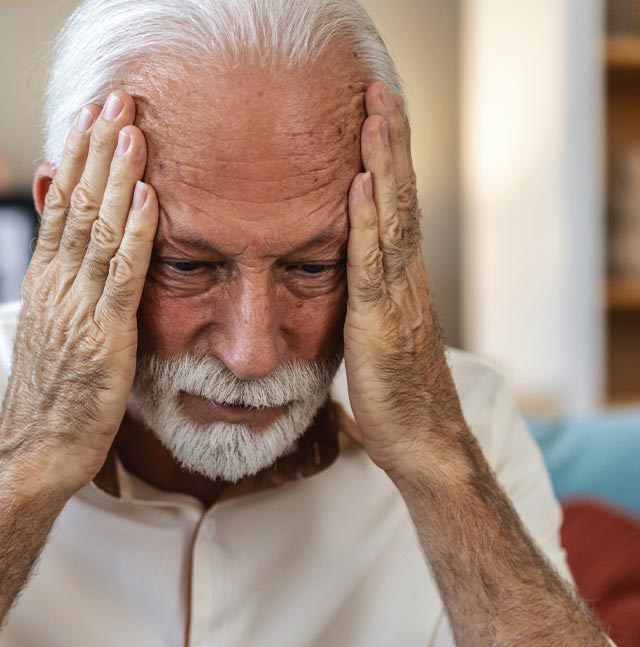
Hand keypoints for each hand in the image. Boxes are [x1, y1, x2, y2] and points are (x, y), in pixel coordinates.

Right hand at [0, 90, 158, 499]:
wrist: (33, 454)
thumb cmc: (48, 404)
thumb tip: (73, 258)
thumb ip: (64, 292)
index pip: (57, 208)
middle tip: (114, 99)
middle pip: (74, 204)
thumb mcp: (52, 336)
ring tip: (133, 129)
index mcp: (42, 285)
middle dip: (96, 149)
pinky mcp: (103, 337)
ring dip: (117, 176)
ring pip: (97, 229)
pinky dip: (137, 234)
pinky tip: (149, 198)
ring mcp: (76, 311)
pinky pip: (122, 276)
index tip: (89, 118)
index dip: (75, 159)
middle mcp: (54, 289)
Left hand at [344, 81, 466, 483]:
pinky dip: (367, 221)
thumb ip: (358, 312)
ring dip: (382, 163)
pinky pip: (373, 261)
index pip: (394, 207)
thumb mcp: (369, 344)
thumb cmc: (394, 401)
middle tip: (380, 90)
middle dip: (389, 142)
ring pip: (391, 216)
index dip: (388, 162)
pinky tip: (360, 186)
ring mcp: (397, 296)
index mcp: (398, 282)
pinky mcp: (381, 320)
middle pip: (399, 196)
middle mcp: (404, 279)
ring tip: (375, 114)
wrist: (422, 443)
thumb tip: (336, 299)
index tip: (378, 117)